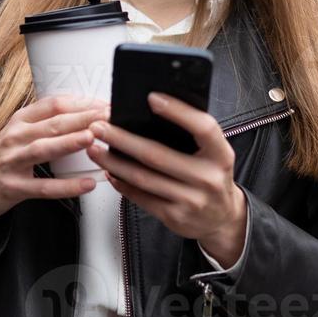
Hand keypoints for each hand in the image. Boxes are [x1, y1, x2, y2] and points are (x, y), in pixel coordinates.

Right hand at [0, 94, 108, 224]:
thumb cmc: (1, 158)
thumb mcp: (18, 133)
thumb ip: (46, 124)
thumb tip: (84, 115)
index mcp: (21, 120)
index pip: (54, 105)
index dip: (82, 103)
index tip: (105, 104)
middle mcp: (16, 137)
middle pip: (53, 123)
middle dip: (84, 118)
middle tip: (109, 116)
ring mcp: (13, 161)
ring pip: (45, 148)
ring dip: (70, 142)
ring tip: (92, 137)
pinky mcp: (14, 187)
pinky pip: (44, 187)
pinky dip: (67, 186)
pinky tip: (86, 184)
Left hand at [87, 92, 245, 263]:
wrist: (222, 218)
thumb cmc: (213, 178)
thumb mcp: (215, 155)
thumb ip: (194, 137)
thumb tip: (153, 112)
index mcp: (221, 155)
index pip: (203, 127)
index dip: (178, 111)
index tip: (152, 98)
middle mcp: (207, 178)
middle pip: (157, 155)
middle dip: (122, 139)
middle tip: (100, 127)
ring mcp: (191, 200)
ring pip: (143, 178)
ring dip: (114, 162)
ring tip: (95, 148)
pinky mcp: (174, 217)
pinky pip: (141, 197)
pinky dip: (122, 183)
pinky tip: (110, 171)